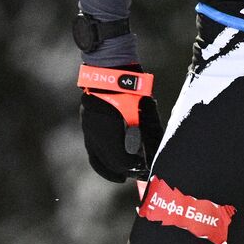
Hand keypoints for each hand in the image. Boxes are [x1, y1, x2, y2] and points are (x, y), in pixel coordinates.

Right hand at [79, 65, 164, 182]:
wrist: (109, 68)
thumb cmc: (130, 88)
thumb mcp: (144, 108)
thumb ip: (149, 131)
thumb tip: (156, 150)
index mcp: (109, 130)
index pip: (120, 160)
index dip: (132, 168)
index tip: (144, 170)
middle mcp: (95, 133)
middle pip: (108, 161)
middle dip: (122, 171)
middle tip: (136, 175)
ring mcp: (88, 129)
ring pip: (97, 157)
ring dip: (109, 168)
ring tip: (120, 175)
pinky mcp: (86, 124)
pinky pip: (93, 148)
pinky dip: (102, 158)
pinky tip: (110, 162)